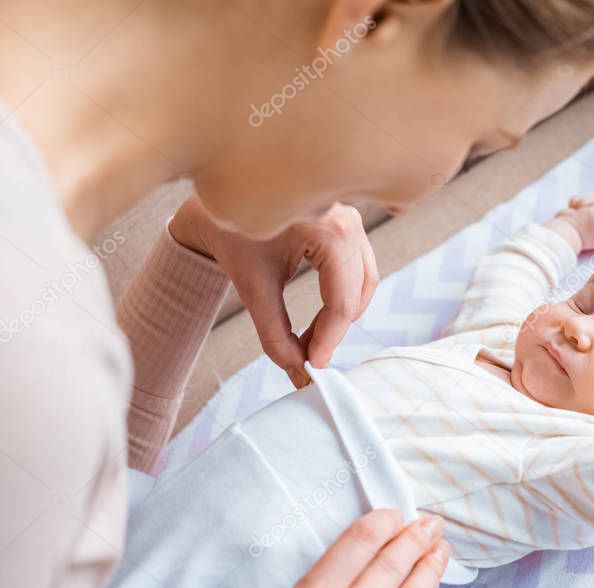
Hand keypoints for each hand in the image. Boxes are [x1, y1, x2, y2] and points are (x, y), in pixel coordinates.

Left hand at [170, 196, 378, 387]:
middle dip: (336, 328)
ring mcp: (351, 218)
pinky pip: (358, 266)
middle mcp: (348, 220)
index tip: (312, 365)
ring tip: (314, 337)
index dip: (328, 339)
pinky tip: (321, 314)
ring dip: (344, 313)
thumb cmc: (231, 231)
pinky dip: (344, 294)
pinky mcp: (347, 222)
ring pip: (364, 280)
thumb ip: (274, 333)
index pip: (342, 300)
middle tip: (311, 355)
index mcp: (329, 229)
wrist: (215, 199)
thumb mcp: (252, 287)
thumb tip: (296, 368)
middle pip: (359, 291)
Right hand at [545, 191, 593, 252]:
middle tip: (590, 213)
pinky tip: (574, 210)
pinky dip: (576, 204)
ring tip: (580, 212)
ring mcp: (589, 221)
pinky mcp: (578, 215)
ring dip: (585, 204)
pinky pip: (581, 202)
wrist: (563, 231)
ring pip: (592, 202)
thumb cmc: (586, 227)